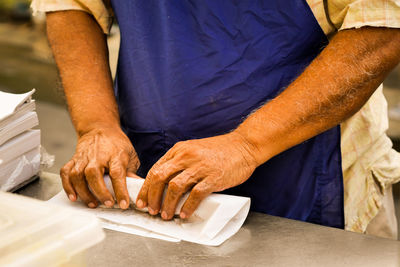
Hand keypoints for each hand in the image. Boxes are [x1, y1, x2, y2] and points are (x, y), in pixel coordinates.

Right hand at [60, 126, 139, 208]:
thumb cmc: (116, 144)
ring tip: (92, 204)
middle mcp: (97, 156)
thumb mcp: (130, 155)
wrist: (100, 128)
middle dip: (100, 192)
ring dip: (83, 192)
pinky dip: (67, 186)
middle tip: (107, 204)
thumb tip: (137, 188)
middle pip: (93, 174)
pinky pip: (66, 173)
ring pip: (78, 175)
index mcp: (115, 155)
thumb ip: (132, 172)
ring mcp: (84, 157)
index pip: (117, 174)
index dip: (120, 190)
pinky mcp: (74, 159)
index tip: (123, 204)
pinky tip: (74, 197)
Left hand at [136, 132, 257, 219]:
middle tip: (151, 210)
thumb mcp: (194, 150)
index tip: (142, 200)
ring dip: (168, 204)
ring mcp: (200, 166)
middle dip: (152, 197)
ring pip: (175, 187)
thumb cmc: (220, 150)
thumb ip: (181, 163)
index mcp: (179, 150)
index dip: (146, 187)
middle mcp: (186, 156)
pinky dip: (188, 206)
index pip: (156, 169)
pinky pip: (196, 194)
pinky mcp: (213, 177)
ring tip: (166, 215)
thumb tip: (166, 183)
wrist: (244, 145)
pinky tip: (185, 213)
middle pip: (160, 178)